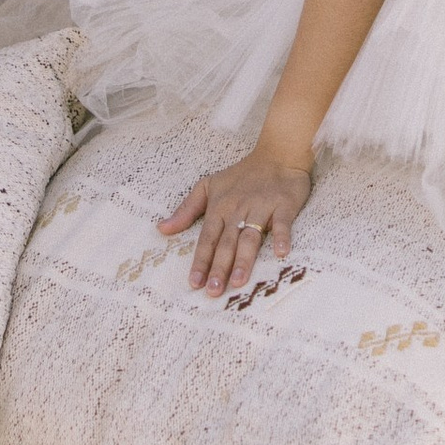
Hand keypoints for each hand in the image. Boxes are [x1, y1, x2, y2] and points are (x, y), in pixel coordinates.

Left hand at [159, 142, 311, 298]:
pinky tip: (280, 253)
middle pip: (227, 242)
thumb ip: (186, 209)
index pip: (207, 238)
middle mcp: (238, 209)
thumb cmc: (242, 174)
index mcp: (220, 207)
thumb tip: (162, 229)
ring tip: (238, 281)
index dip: (201, 261)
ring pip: (250, 236)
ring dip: (244, 259)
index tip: (194, 284)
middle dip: (219, 267)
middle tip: (214, 291)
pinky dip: (281, 237)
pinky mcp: (283, 205)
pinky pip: (282, 223)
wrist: (277, 153)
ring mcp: (261, 207)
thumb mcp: (208, 186)